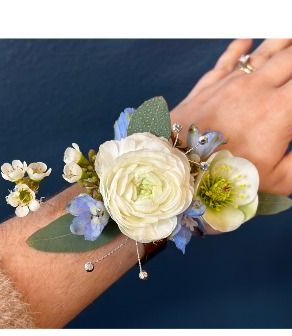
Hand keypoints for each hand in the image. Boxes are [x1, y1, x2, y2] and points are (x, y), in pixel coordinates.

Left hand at [170, 39, 291, 195]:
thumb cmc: (223, 174)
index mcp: (279, 110)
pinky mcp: (208, 85)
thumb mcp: (274, 179)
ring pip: (264, 51)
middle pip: (290, 57)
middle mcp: (257, 88)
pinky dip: (239, 48)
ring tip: (290, 37)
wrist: (176, 164)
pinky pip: (227, 59)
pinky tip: (246, 41)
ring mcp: (230, 83)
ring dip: (282, 42)